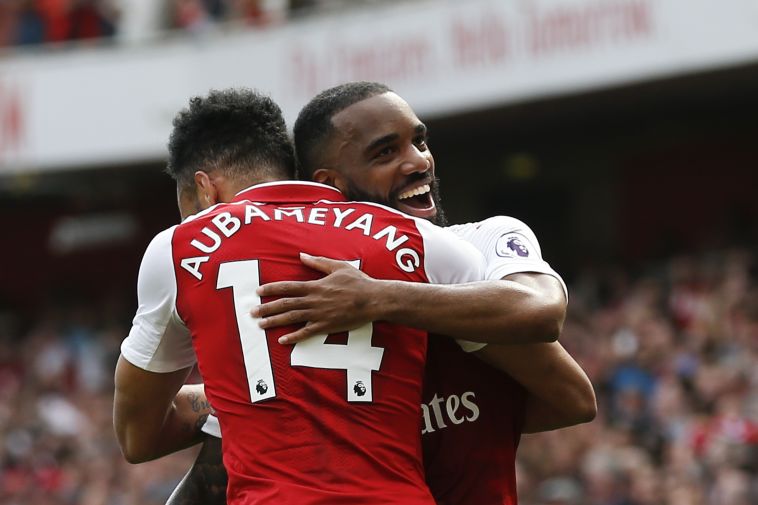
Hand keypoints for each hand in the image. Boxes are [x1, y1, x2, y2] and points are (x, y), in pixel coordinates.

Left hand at [253, 253, 381, 343]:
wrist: (374, 300)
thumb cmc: (358, 282)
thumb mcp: (338, 267)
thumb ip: (318, 262)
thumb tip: (301, 255)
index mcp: (315, 285)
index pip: (287, 287)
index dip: (271, 289)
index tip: (258, 292)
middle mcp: (313, 300)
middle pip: (285, 304)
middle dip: (266, 308)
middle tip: (251, 312)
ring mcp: (319, 314)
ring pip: (292, 318)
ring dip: (274, 322)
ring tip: (260, 325)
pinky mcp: (326, 326)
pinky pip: (306, 333)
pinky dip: (294, 337)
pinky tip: (282, 341)